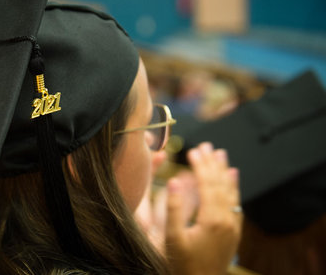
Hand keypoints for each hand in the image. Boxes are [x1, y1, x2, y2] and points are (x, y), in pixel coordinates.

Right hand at [165, 142, 241, 274]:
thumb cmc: (183, 264)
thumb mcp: (172, 238)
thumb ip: (174, 208)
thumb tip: (174, 180)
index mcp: (211, 219)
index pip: (207, 184)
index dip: (200, 165)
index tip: (193, 149)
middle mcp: (226, 220)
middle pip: (219, 184)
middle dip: (212, 163)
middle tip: (206, 145)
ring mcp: (232, 226)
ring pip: (230, 192)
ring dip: (224, 171)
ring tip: (220, 153)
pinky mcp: (233, 232)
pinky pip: (236, 204)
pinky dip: (234, 187)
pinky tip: (233, 176)